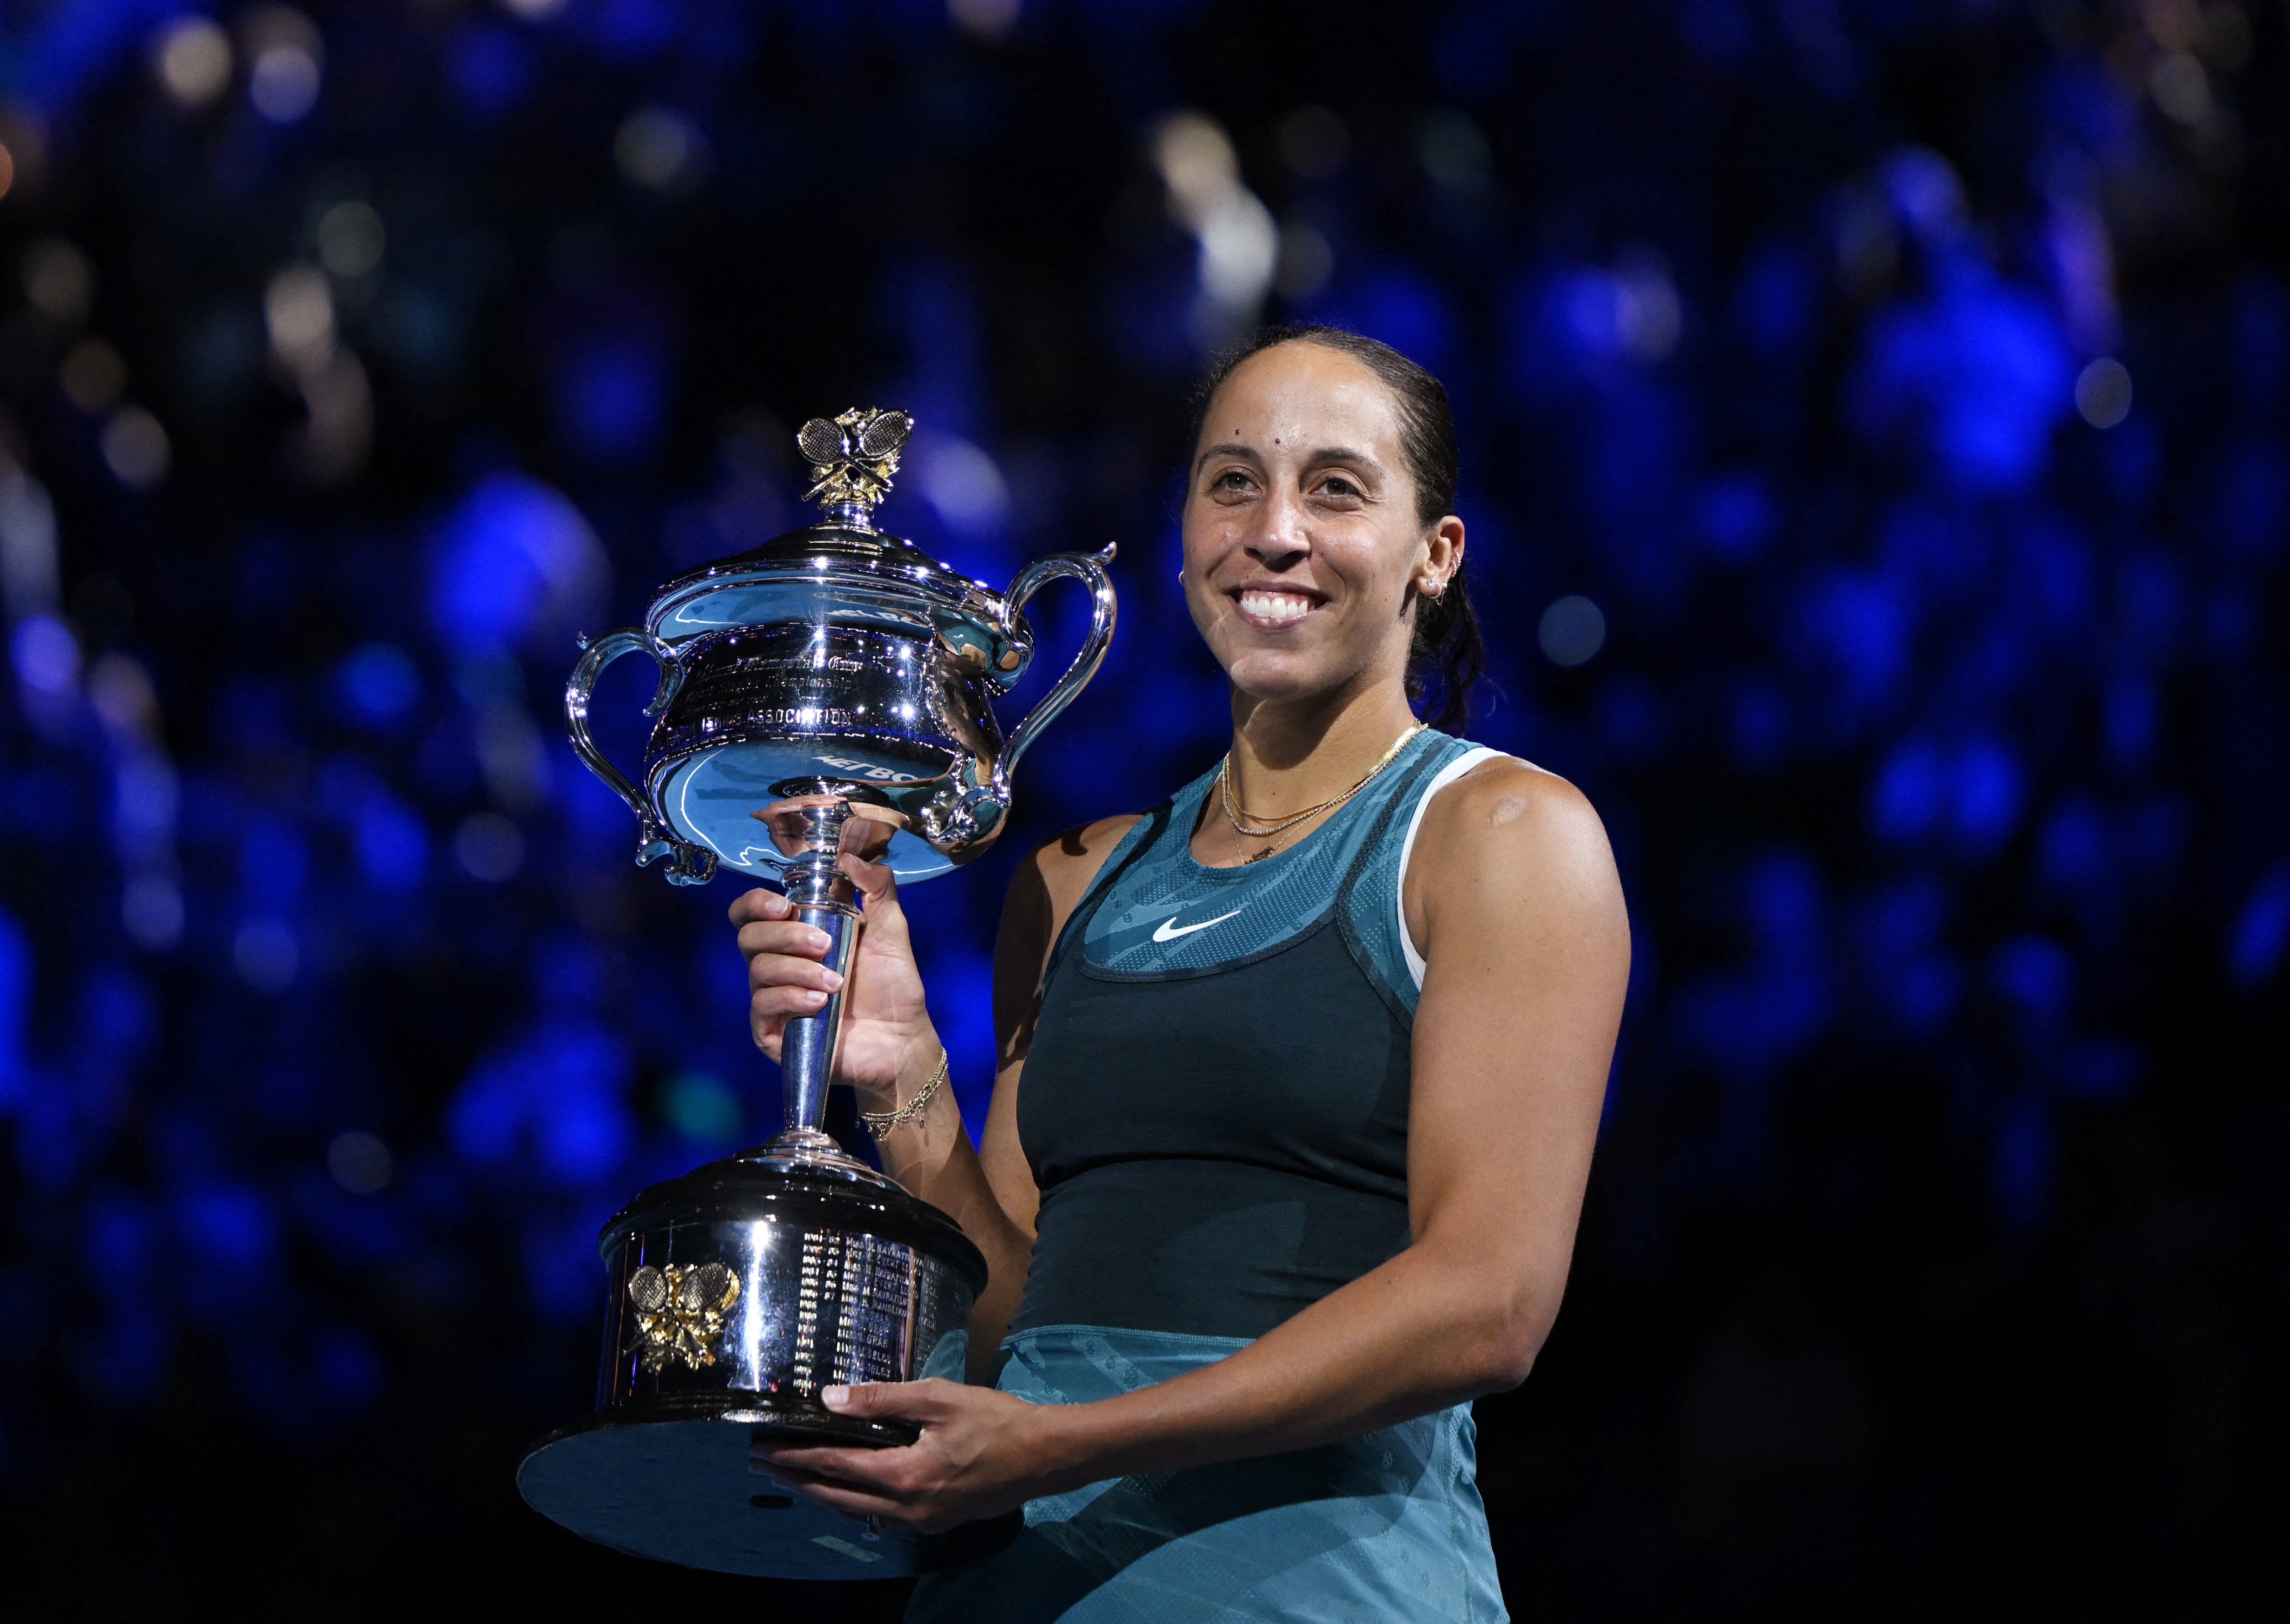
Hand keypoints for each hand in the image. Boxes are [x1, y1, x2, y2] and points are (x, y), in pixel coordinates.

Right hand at [729, 853, 934, 1109]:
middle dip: (784, 934)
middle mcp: (778, 964)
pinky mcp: (772, 1031)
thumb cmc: (892, 985)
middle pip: (748, 937)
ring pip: (757, 970)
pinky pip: (763, 1006)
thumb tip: (851, 857)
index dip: (755, 903)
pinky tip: (820, 1003)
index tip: (784, 905)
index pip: (751, 912)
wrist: (901, 1039)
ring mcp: (773, 999)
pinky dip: (792, 998)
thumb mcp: (891, 928)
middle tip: (825, 943)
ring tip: (836, 982)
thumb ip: (877, 888)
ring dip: (799, 970)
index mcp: (796, 934)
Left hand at [751, 1380, 1059, 1533]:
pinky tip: (850, 1489)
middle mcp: (908, 1508)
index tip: (765, 1449)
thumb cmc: (996, 1420)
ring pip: (859, 1512)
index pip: (836, 1466)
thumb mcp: (938, 1398)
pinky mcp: (937, 1521)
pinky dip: (857, 1502)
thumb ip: (882, 1398)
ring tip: (798, 1476)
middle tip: (764, 1465)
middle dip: (798, 1480)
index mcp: (906, 1475)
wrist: (1046, 1457)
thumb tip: (831, 1399)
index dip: (796, 1456)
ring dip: (825, 1494)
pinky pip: (883, 1516)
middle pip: (838, 1497)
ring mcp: (923, 1521)